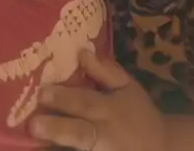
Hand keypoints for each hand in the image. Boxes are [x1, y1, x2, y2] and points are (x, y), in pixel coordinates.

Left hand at [29, 50, 165, 150]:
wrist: (161, 149)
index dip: (63, 99)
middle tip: (33, 125)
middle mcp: (104, 134)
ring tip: (35, 144)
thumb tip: (82, 52)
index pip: (85, 102)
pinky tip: (50, 149)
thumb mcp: (128, 88)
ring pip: (77, 150)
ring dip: (56, 147)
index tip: (41, 92)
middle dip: (56, 128)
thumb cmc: (140, 114)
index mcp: (110, 110)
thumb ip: (105, 71)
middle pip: (79, 133)